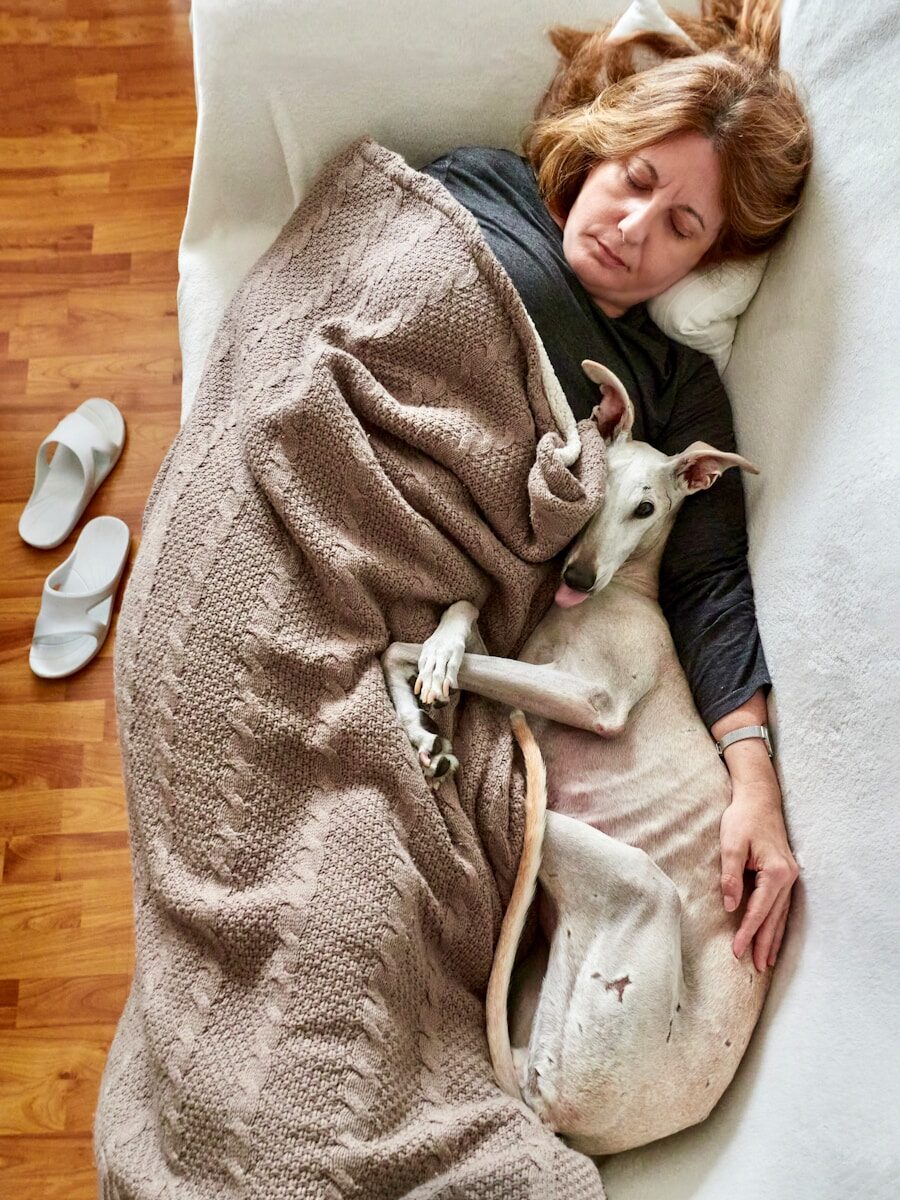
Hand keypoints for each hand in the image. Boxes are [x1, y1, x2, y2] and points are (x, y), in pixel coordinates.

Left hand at [719, 778, 799, 971]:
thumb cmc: (743, 818)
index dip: (747, 932)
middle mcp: (788, 877)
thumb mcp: (731, 844)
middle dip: (764, 943)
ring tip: (768, 961)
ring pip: (781, 914)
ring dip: (774, 938)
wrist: (759, 797)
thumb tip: (732, 906)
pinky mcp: (785, 873)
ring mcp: (790, 876)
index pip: (759, 910)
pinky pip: (781, 905)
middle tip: (757, 967)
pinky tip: (774, 935)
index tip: (737, 951)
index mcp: (776, 872)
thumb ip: (731, 876)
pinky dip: (777, 923)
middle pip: (774, 918)